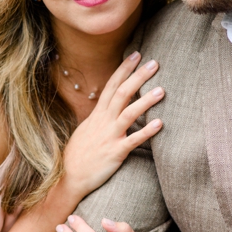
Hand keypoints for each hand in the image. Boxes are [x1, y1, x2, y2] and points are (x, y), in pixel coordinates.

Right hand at [61, 52, 163, 197]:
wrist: (69, 177)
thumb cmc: (78, 154)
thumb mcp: (87, 130)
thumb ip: (100, 117)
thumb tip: (109, 106)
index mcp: (97, 114)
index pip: (111, 85)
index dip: (124, 69)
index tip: (136, 54)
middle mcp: (103, 122)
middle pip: (121, 93)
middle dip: (138, 77)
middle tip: (154, 63)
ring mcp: (109, 136)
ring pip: (128, 113)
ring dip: (145, 101)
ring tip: (162, 90)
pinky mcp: (115, 152)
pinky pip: (133, 140)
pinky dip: (147, 132)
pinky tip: (161, 124)